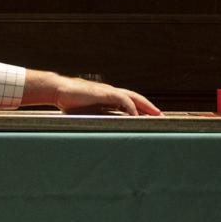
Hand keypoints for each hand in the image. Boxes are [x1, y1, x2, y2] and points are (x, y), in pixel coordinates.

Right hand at [23, 70, 163, 115]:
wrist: (58, 90)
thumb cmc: (69, 103)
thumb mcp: (87, 114)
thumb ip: (98, 119)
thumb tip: (104, 131)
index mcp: (108, 98)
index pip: (130, 103)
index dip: (142, 110)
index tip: (151, 118)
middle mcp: (111, 93)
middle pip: (136, 99)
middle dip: (150, 107)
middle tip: (162, 116)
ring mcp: (108, 92)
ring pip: (133, 98)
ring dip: (146, 106)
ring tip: (156, 114)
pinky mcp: (104, 92)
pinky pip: (122, 100)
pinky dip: (131, 108)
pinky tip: (137, 116)